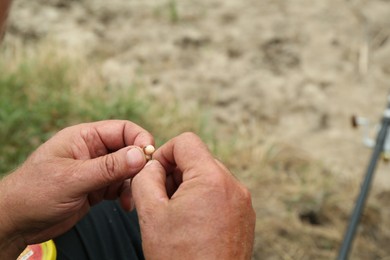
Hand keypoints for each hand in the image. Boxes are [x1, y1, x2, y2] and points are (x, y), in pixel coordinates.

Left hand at [0, 120, 152, 257]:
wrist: (18, 222)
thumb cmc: (34, 193)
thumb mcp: (72, 179)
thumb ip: (107, 167)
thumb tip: (140, 155)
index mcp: (84, 137)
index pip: (122, 129)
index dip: (139, 140)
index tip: (149, 157)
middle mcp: (92, 150)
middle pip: (128, 149)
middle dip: (138, 165)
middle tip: (143, 181)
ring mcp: (95, 169)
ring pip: (127, 170)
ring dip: (132, 183)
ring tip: (129, 197)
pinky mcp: (97, 187)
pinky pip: (120, 186)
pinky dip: (126, 194)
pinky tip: (125, 205)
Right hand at [132, 132, 255, 259]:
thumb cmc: (180, 258)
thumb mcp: (151, 213)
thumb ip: (146, 177)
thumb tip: (152, 165)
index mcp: (212, 178)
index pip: (186, 142)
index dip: (164, 153)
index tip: (155, 175)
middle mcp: (233, 185)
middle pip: (198, 158)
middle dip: (176, 172)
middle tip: (162, 199)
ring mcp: (243, 201)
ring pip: (209, 175)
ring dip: (189, 186)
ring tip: (177, 214)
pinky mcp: (245, 216)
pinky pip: (221, 193)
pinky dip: (204, 199)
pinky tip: (193, 222)